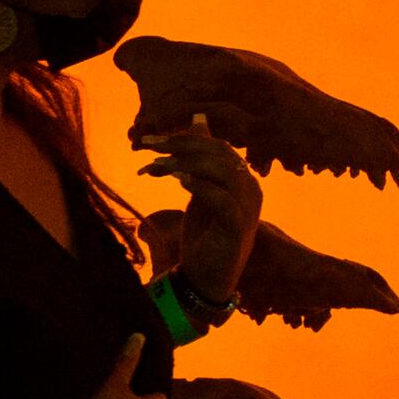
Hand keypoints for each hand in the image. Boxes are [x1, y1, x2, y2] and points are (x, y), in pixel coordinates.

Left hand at [149, 112, 264, 229]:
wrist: (205, 279)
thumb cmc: (203, 234)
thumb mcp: (198, 190)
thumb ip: (199, 160)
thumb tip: (199, 119)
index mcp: (242, 179)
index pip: (217, 146)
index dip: (184, 139)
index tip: (149, 141)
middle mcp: (250, 190)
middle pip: (221, 153)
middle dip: (181, 146)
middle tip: (149, 147)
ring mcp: (248, 209)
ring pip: (223, 172)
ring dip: (186, 164)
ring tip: (158, 166)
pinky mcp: (238, 229)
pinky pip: (223, 200)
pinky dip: (201, 186)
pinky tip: (179, 180)